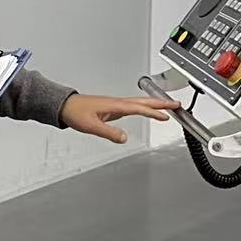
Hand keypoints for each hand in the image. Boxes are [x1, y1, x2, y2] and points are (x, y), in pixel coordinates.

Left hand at [60, 93, 178, 144]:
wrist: (65, 106)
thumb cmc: (75, 112)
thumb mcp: (91, 126)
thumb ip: (109, 133)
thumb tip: (124, 138)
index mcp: (115, 105)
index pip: (139, 108)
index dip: (154, 112)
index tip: (167, 115)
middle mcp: (117, 103)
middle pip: (144, 102)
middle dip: (160, 103)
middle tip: (176, 104)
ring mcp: (115, 105)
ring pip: (139, 103)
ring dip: (153, 105)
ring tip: (166, 108)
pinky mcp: (112, 108)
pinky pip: (133, 107)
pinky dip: (142, 108)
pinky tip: (144, 111)